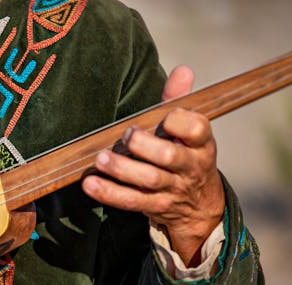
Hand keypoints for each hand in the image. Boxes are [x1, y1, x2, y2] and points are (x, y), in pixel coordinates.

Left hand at [82, 65, 224, 265]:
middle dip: (145, 146)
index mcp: (201, 144)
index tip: (166, 116)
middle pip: (169, 157)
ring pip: (148, 180)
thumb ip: (179, 100)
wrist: (199, 206)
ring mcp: (173, 189)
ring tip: (100, 159)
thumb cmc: (186, 156)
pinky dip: (109, 193)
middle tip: (126, 135)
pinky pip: (131, 201)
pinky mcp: (155, 207)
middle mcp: (190, 167)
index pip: (197, 129)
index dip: (180, 121)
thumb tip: (182, 70)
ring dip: (122, 169)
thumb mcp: (189, 131)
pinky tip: (90, 184)